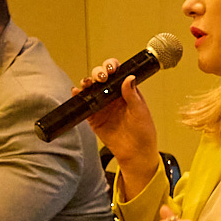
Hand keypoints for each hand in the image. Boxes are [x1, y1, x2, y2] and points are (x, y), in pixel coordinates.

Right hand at [76, 62, 159, 195]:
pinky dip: (78, 97)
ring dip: (87, 82)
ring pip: (91, 89)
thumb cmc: (143, 133)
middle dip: (98, 73)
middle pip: (101, 78)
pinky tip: (76, 92)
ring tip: (87, 83)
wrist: (135, 153)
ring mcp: (102, 106)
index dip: (112, 67)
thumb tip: (129, 78)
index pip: (117, 74)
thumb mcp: (141, 112)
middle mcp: (113, 96)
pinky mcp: (93, 117)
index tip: (111, 68)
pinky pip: (84, 105)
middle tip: (100, 77)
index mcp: (126, 92)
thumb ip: (132, 95)